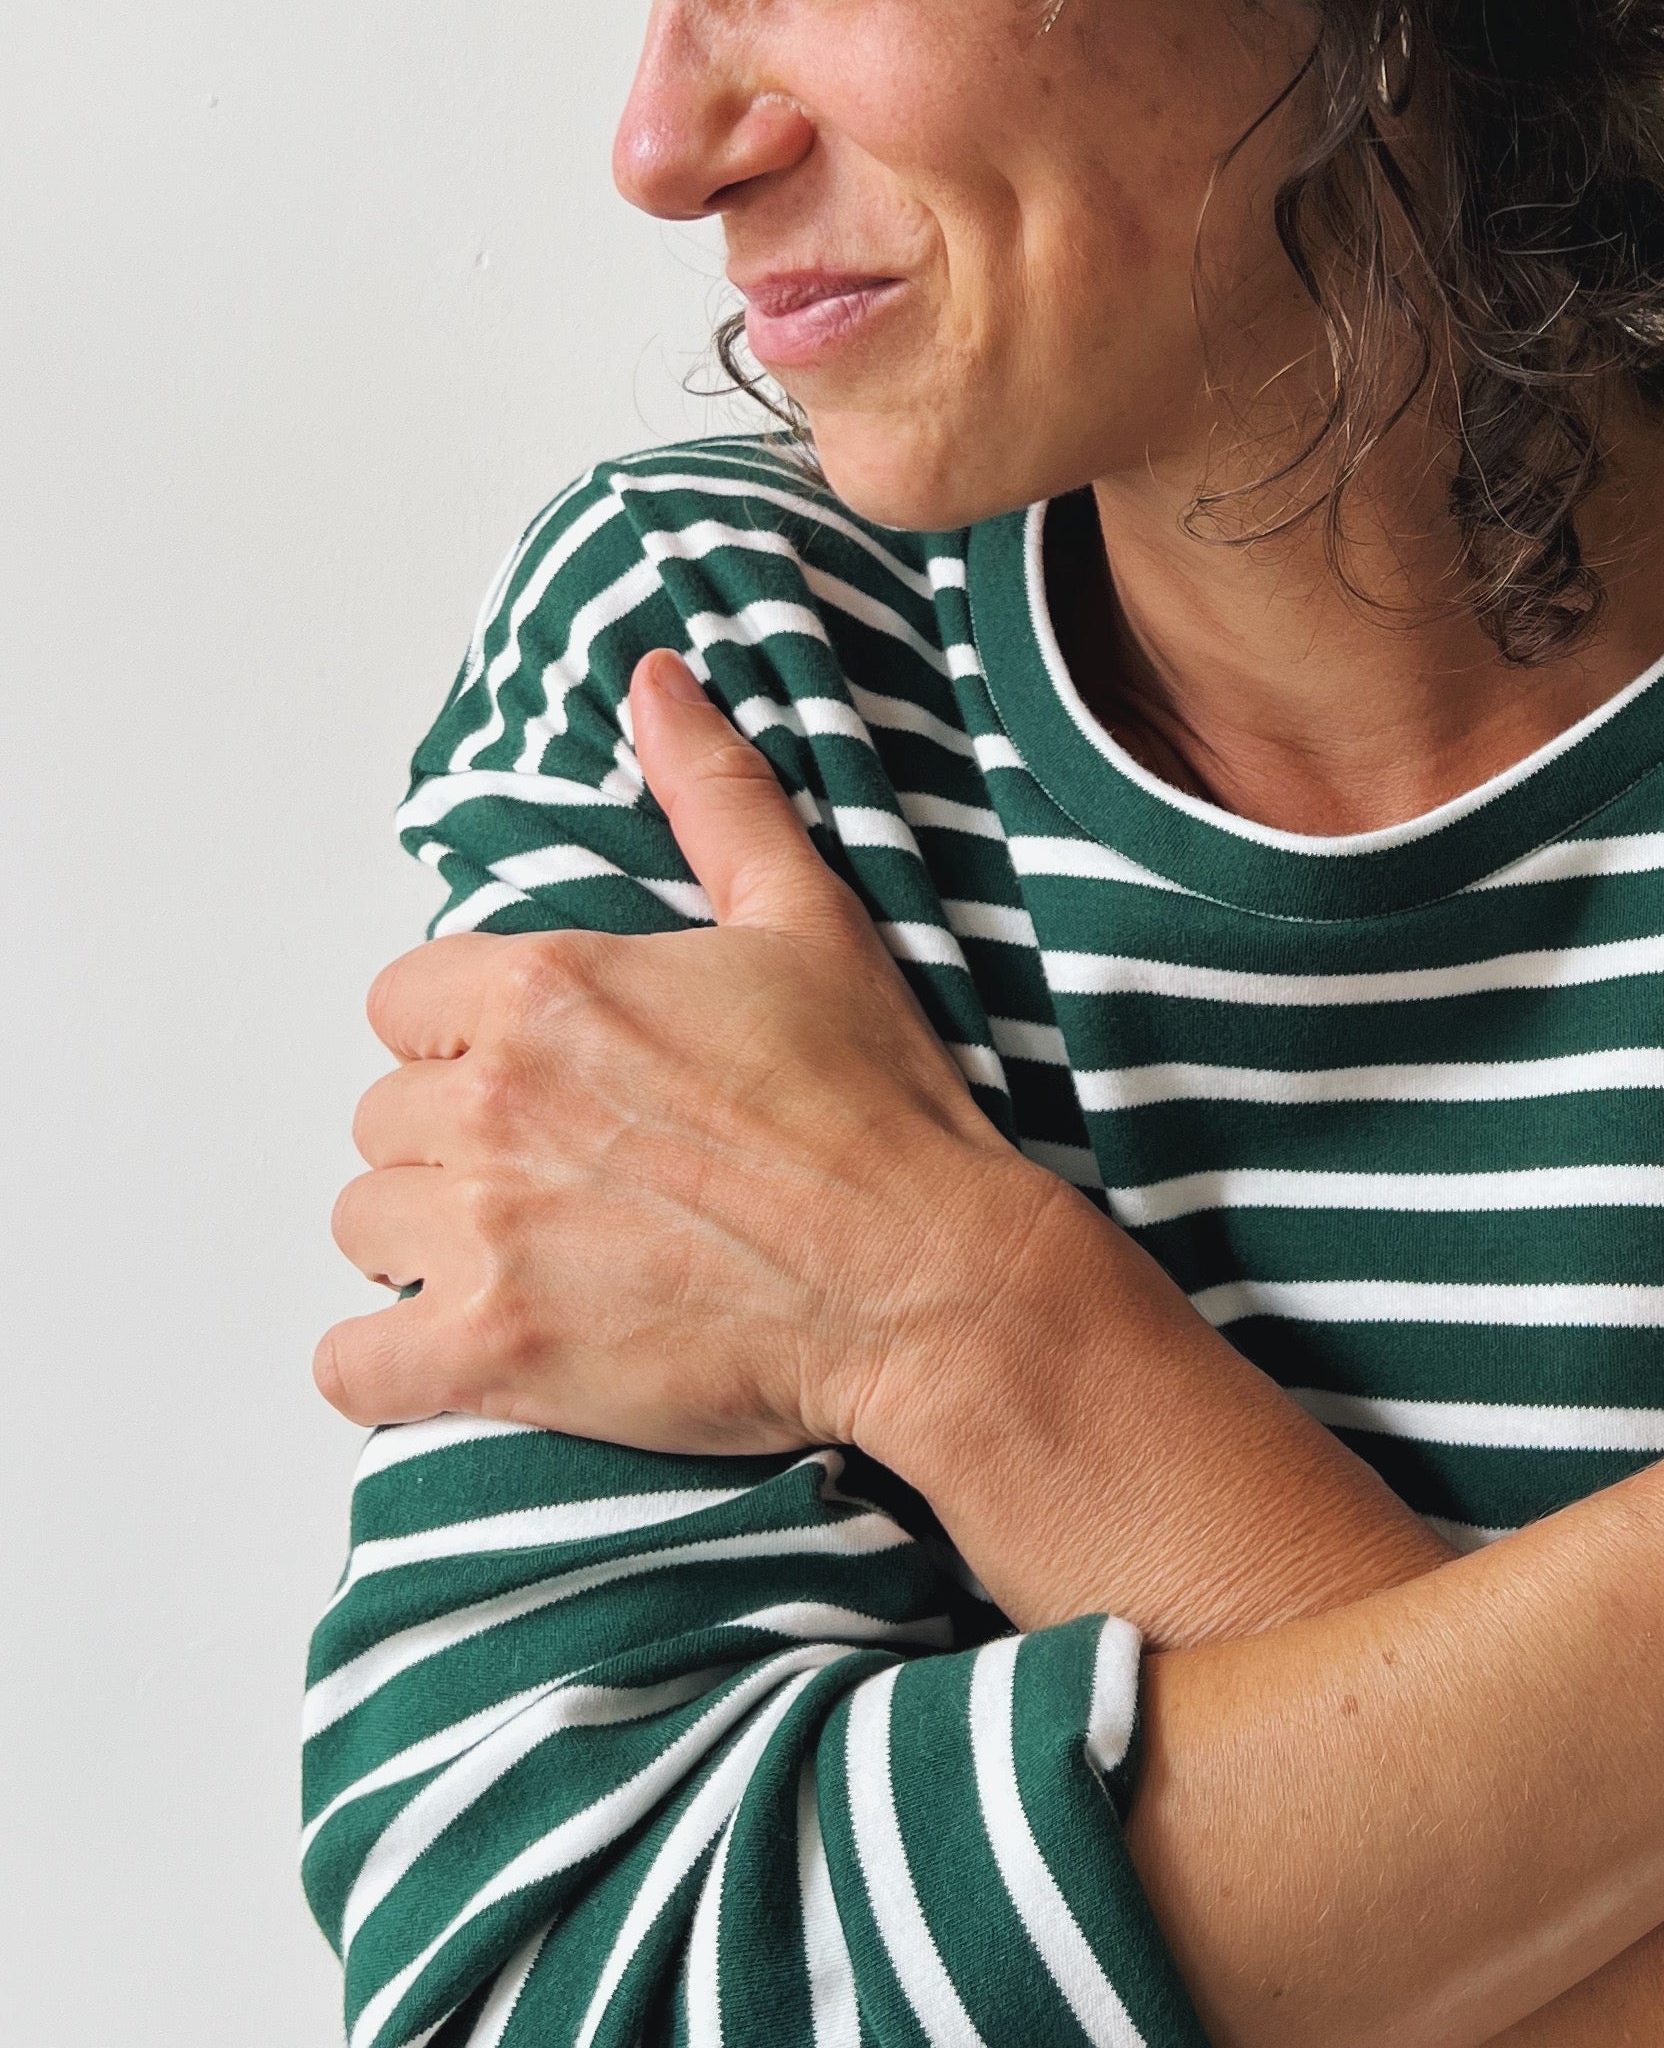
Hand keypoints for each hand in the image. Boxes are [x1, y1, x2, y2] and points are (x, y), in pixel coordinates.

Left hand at [318, 652, 1058, 1451]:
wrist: (928, 1280)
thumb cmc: (878, 1110)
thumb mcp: (806, 920)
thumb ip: (714, 794)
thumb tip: (657, 682)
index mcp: (546, 987)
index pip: (402, 1003)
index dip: (467, 1043)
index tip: (543, 1080)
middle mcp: (494, 1101)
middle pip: (382, 1118)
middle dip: (452, 1147)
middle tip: (555, 1177)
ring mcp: (486, 1232)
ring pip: (365, 1226)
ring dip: (425, 1246)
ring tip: (528, 1258)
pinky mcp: (494, 1355)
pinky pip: (350, 1366)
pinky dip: (387, 1366)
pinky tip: (456, 1352)